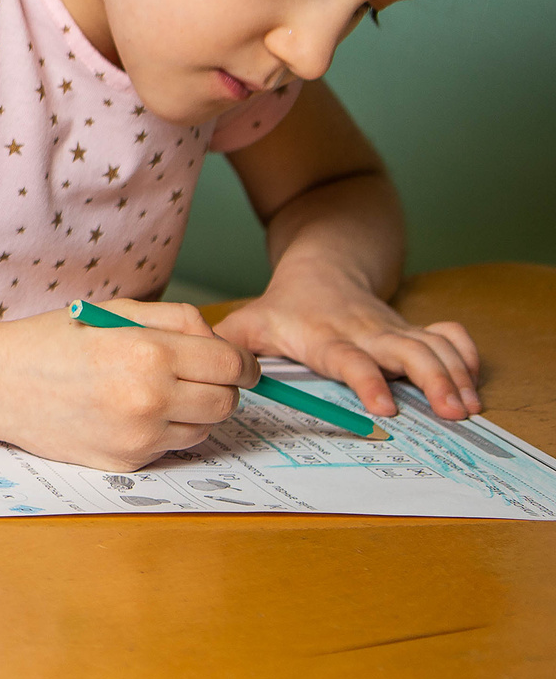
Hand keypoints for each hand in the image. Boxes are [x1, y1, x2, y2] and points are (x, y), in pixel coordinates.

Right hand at [0, 299, 257, 470]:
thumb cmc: (53, 341)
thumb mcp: (115, 310)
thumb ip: (177, 320)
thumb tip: (223, 345)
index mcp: (149, 353)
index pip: (230, 365)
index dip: (242, 364)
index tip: (237, 364)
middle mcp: (149, 399)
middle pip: (226, 403)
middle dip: (221, 388)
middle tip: (196, 377)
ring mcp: (138, 436)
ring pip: (203, 430)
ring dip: (193, 412)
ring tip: (156, 394)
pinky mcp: (126, 462)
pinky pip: (169, 448)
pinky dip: (162, 431)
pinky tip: (128, 413)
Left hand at [216, 265, 478, 420]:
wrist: (321, 266)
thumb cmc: (283, 308)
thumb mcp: (249, 323)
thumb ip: (226, 349)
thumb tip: (202, 375)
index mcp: (324, 337)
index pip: (349, 359)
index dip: (368, 380)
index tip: (385, 407)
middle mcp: (364, 332)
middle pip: (405, 352)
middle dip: (432, 380)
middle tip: (452, 412)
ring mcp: (392, 329)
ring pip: (431, 345)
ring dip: (455, 374)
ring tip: (470, 407)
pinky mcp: (411, 328)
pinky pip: (446, 334)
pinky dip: (465, 352)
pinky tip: (475, 376)